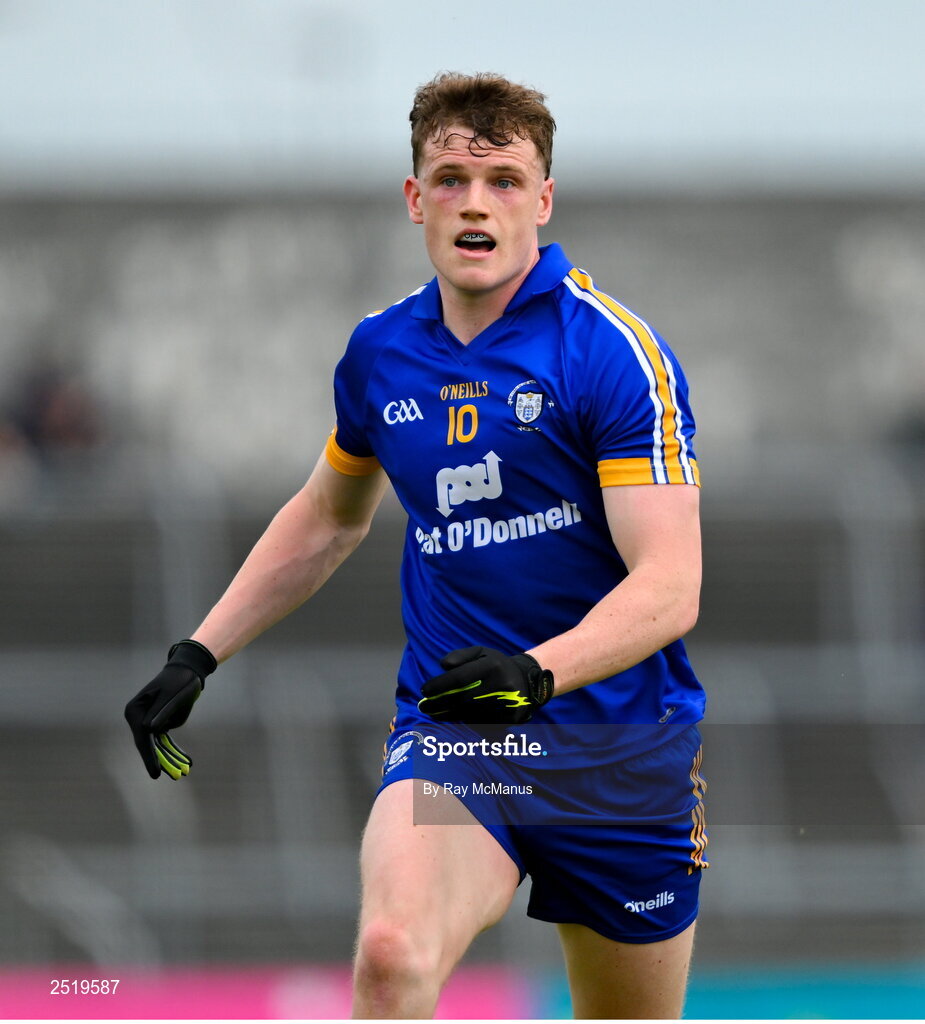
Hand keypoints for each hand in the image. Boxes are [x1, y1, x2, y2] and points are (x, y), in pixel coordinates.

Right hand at [124, 640, 216, 779]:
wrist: (188, 670)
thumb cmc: (180, 681)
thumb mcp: (172, 695)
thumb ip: (161, 711)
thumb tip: (149, 730)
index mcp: (135, 710)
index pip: (142, 737)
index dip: (149, 756)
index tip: (155, 774)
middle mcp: (137, 717)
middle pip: (149, 744)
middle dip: (163, 760)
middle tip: (176, 776)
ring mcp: (146, 720)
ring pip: (158, 744)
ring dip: (171, 757)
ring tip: (184, 771)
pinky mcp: (158, 722)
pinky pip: (164, 739)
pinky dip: (174, 749)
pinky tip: (185, 760)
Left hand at [418, 646, 553, 723]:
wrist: (528, 683)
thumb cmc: (496, 666)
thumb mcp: (481, 652)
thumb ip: (460, 656)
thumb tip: (442, 665)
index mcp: (493, 665)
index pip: (460, 678)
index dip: (440, 685)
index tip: (424, 691)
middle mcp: (501, 685)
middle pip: (462, 699)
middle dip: (439, 703)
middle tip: (423, 706)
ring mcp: (506, 704)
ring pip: (469, 714)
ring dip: (447, 715)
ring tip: (433, 712)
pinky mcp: (509, 719)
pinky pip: (480, 723)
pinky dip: (464, 721)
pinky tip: (452, 718)